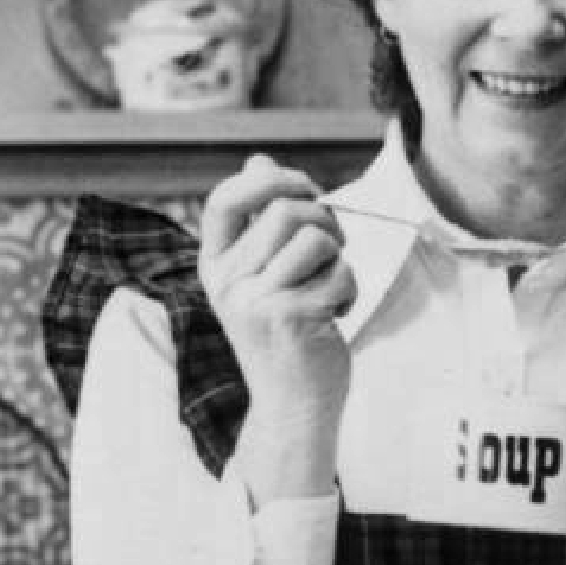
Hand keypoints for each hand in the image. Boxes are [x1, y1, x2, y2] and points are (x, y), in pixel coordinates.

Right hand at [199, 154, 354, 499]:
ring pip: (316, 238)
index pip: (226, 198)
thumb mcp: (262, 276)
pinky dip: (350, 289)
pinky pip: (340, 273)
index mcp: (215, 264)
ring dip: (339, 258)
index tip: (305, 188)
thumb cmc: (285, 335)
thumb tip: (259, 159)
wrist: (292, 404)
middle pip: (285, 210)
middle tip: (333, 251)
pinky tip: (335, 314)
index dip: (270, 179)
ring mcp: (256, 300)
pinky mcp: (291, 318)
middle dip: (325, 221)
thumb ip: (259, 221)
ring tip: (329, 287)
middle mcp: (228, 281)